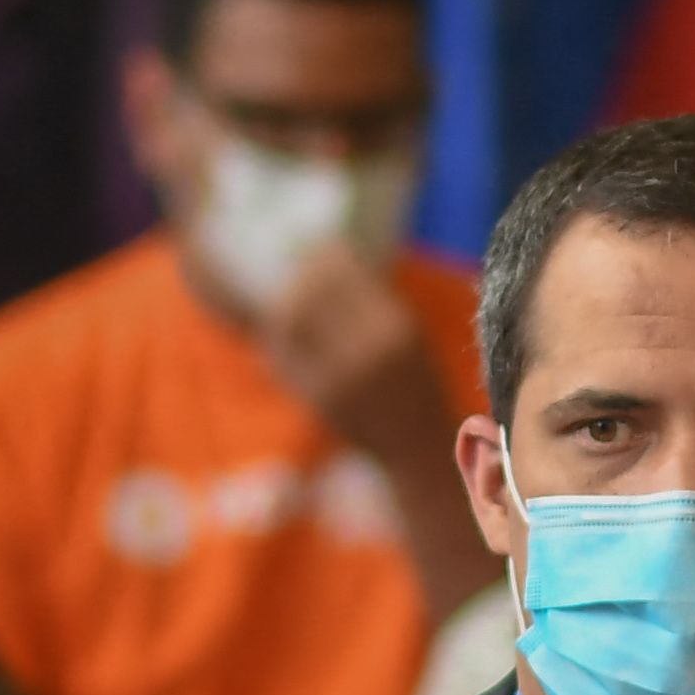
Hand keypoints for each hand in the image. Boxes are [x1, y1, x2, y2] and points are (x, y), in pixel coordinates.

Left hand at [251, 245, 439, 458]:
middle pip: (311, 294)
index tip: (322, 248)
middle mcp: (367, 352)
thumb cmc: (416, 382)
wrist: (418, 446)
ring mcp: (339, 379)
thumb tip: (327, 254)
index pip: (344, 273)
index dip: (326, 255)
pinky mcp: (317, 400)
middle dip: (300, 276)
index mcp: (396, 329)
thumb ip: (373, 299)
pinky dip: (277, 339)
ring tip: (289, 299)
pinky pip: (283, 357)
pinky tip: (282, 333)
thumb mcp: (410, 333)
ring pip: (290, 322)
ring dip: (284, 305)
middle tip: (298, 270)